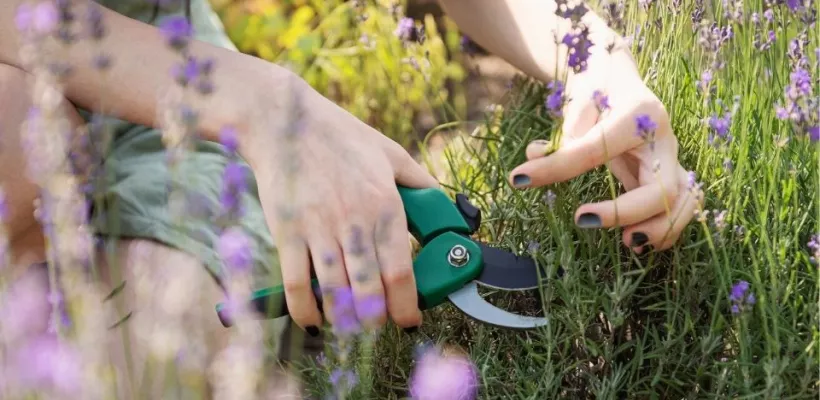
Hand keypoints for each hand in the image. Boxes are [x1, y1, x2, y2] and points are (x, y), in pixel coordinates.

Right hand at [243, 78, 437, 332]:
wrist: (284, 121)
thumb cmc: (340, 136)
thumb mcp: (390, 152)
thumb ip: (419, 181)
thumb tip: (443, 205)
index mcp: (385, 203)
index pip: (400, 270)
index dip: (406, 305)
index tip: (409, 320)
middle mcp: (355, 220)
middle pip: (369, 290)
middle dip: (376, 320)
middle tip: (378, 325)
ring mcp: (318, 227)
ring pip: (335, 292)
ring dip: (344, 319)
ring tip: (349, 326)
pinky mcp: (287, 231)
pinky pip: (296, 283)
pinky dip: (305, 309)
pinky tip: (313, 319)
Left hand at [508, 47, 699, 252]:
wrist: (621, 80)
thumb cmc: (599, 88)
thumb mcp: (578, 99)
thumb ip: (563, 131)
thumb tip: (534, 158)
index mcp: (640, 114)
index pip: (596, 149)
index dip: (558, 167)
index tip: (519, 179)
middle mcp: (665, 140)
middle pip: (663, 188)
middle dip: (626, 212)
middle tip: (582, 219)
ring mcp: (672, 161)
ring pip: (684, 204)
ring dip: (660, 229)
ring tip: (626, 243)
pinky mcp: (668, 177)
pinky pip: (679, 209)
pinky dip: (665, 229)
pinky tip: (635, 240)